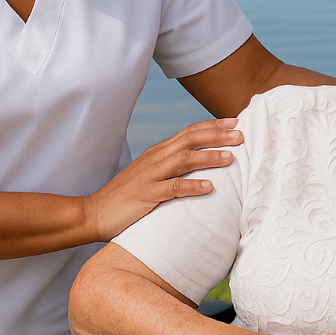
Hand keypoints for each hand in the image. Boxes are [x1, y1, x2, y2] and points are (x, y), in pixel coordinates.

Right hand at [84, 118, 241, 240]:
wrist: (95, 212)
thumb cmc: (127, 197)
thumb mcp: (151, 175)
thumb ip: (172, 167)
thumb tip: (200, 166)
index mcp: (158, 152)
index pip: (189, 132)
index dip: (213, 125)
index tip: (235, 122)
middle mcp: (156, 159)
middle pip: (190, 140)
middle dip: (217, 135)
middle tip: (241, 135)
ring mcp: (150, 176)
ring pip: (184, 160)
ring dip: (208, 157)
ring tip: (230, 158)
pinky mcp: (146, 195)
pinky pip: (172, 188)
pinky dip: (191, 186)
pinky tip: (208, 188)